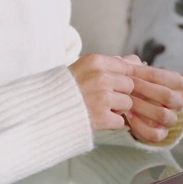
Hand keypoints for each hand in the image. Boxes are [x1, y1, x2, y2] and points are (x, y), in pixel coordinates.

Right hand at [68, 54, 182, 137]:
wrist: (44, 111)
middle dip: (120, 94)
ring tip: (97, 108)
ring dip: (117, 109)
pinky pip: (120, 120)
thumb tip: (138, 61)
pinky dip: (111, 123)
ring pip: (127, 103)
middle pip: (129, 85)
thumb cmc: (64, 89)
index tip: (117, 86)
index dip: (123, 79)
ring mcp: (102, 97)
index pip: (126, 67)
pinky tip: (96, 119)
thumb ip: (111, 63)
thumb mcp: (85, 67)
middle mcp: (100, 77)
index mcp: (95, 61)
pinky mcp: (102, 117)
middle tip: (102, 99)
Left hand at [116, 55, 182, 142]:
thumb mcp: (132, 72)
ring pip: (163, 115)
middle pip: (168, 96)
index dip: (149, 75)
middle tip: (126, 87)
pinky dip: (140, 126)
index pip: (171, 79)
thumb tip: (123, 63)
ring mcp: (170, 119)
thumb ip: (129, 64)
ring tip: (126, 103)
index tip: (130, 73)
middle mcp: (177, 102)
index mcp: (177, 84)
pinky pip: (155, 134)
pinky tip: (128, 117)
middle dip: (145, 90)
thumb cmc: (133, 85)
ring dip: (142, 108)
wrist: (128, 106)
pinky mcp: (161, 134)